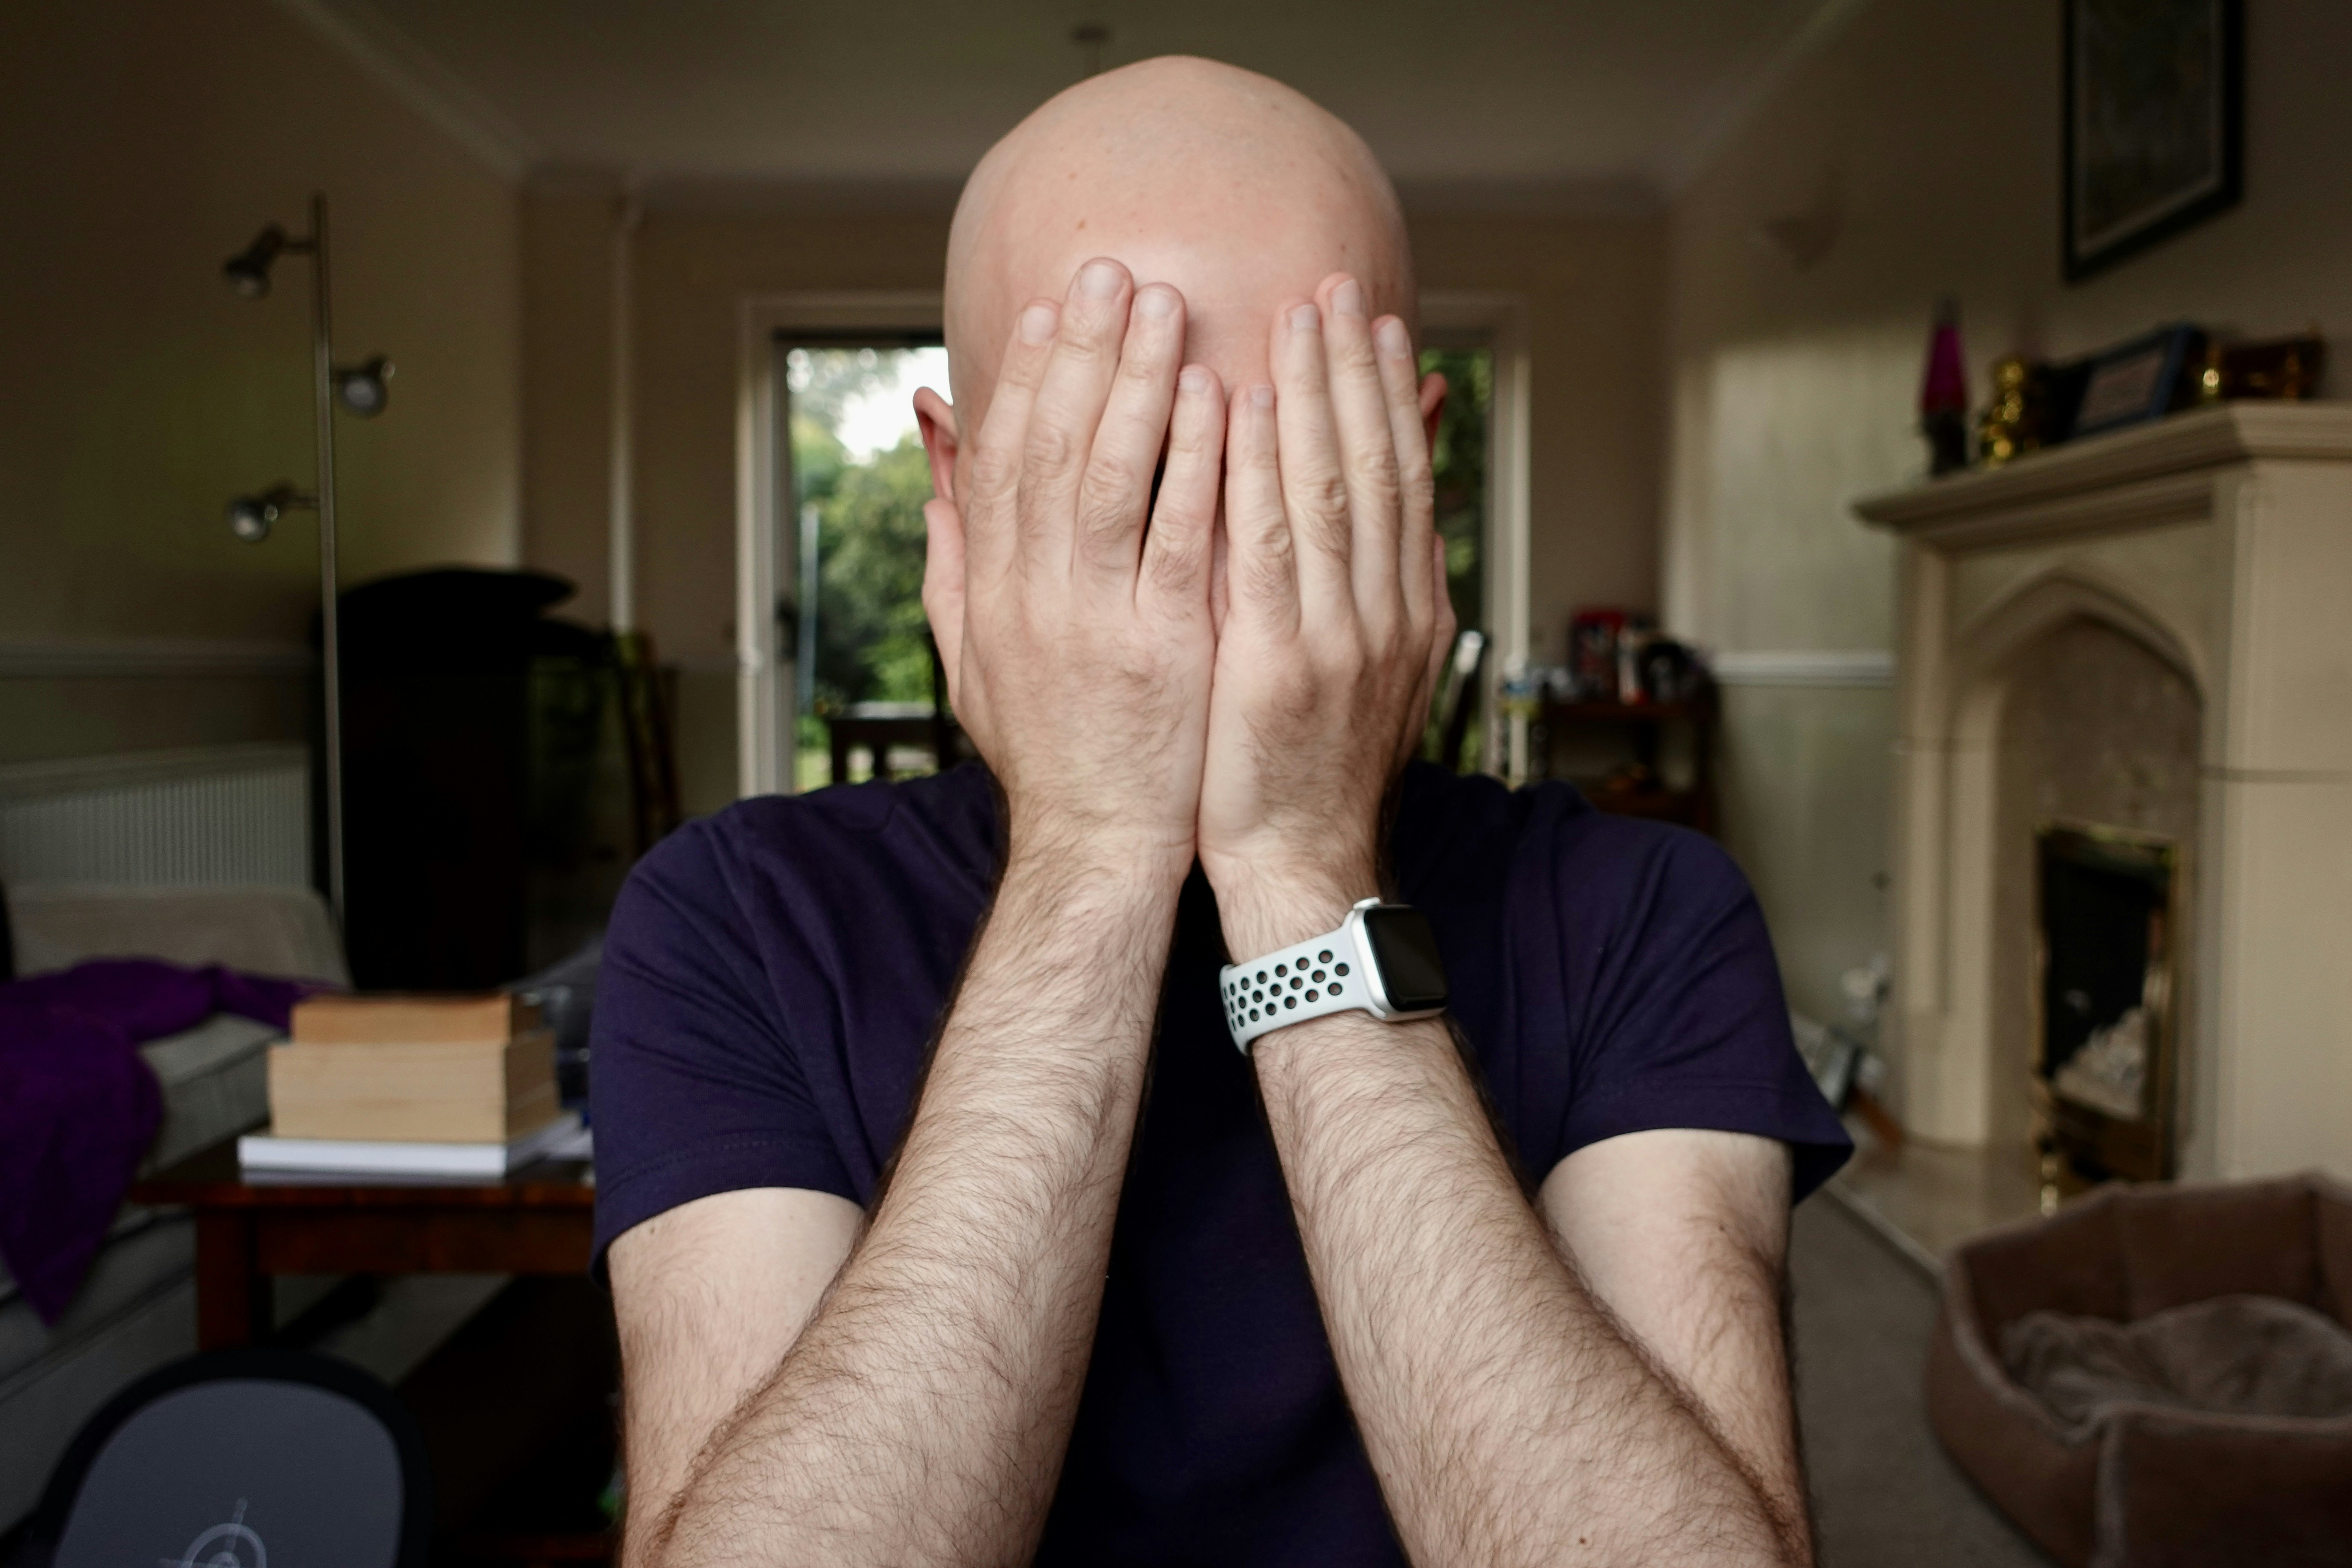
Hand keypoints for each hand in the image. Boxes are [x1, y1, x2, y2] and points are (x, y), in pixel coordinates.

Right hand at [920, 260, 1226, 880]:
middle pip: (1050, 447)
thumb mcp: (972, 657)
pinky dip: (1193, 461)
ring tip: (1163, 303)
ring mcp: (1096, 620)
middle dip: (1079, 351)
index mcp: (992, 592)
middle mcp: (1033, 596)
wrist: (1095, 848)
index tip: (1047, 309)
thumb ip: (952, 560)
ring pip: (1109, 475)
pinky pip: (1177, 534)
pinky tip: (1215, 396)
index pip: (1002, 461)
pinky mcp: (1161, 646)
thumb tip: (935, 471)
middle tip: (1109, 269)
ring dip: (1135, 380)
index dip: (1023, 377)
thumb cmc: (1048, 751)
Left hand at [1198, 273, 1454, 955]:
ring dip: (1313, 397)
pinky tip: (1237, 408)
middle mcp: (1387, 614)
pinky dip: (1255, 470)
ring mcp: (1340, 638)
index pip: (1402, 479)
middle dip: (1354, 372)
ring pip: (1330, 490)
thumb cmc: (1309, 768)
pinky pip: (1268, 547)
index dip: (1389, 396)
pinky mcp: (1282, 666)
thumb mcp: (1363, 672)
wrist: (1303, 863)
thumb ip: (1367, 586)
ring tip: (1293, 317)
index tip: (1371, 323)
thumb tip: (1375, 515)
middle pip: (1374, 466)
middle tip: (1334, 287)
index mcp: (1408, 611)